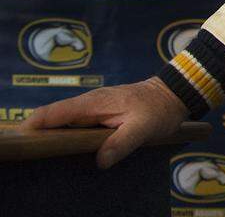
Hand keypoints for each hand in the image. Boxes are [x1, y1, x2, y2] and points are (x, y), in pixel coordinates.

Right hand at [18, 76, 188, 168]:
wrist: (173, 93)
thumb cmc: (158, 108)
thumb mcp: (144, 127)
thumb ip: (121, 143)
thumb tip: (100, 161)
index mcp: (92, 104)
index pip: (52, 113)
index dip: (32, 126)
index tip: (21, 142)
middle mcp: (87, 104)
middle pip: (52, 119)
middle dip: (37, 134)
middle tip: (31, 156)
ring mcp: (92, 108)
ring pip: (63, 123)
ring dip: (52, 137)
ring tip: (44, 157)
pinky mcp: (99, 114)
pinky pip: (76, 126)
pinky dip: (67, 136)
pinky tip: (67, 152)